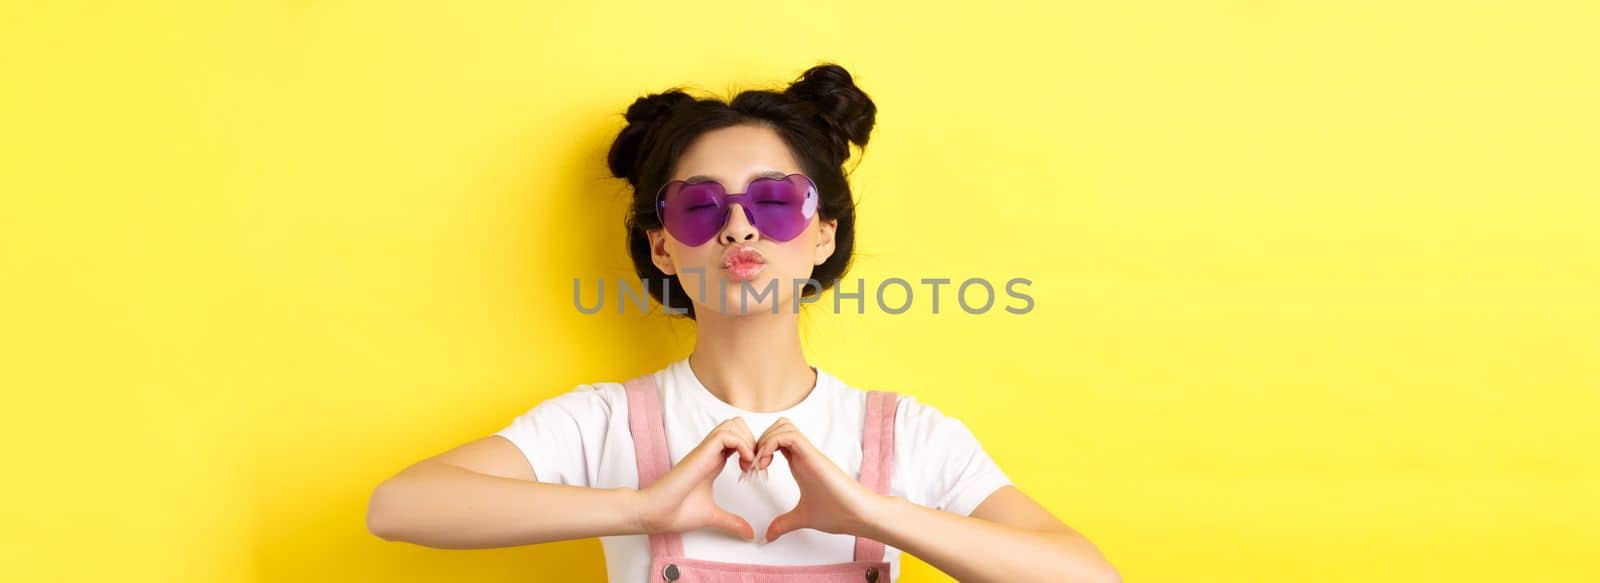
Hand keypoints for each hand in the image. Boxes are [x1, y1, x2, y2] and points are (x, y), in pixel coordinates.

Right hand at [630, 417, 757, 539]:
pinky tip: (743, 464)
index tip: (754, 471)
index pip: (737, 438)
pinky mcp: (701, 453)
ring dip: (749, 441)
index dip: (752, 449)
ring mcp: (705, 451)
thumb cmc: (676, 512)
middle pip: (737, 425)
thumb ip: (731, 522)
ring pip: (733, 425)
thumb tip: (749, 533)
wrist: (655, 513)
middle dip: (754, 440)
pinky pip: (727, 435)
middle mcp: (710, 452)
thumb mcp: (713, 516)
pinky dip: (742, 445)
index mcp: (713, 461)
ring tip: (749, 464)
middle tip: (755, 465)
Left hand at [753, 417, 886, 542]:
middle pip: (778, 426)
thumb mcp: (801, 518)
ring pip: (783, 425)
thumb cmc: (838, 512)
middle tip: (753, 464)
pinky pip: (789, 435)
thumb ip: (784, 524)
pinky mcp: (813, 455)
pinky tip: (766, 462)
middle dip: (759, 440)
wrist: (858, 514)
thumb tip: (768, 536)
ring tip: (760, 463)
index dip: (760, 449)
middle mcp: (803, 454)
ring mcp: (809, 453)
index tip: (752, 470)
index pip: (777, 440)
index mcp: (799, 463)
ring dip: (766, 439)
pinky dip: (772, 443)